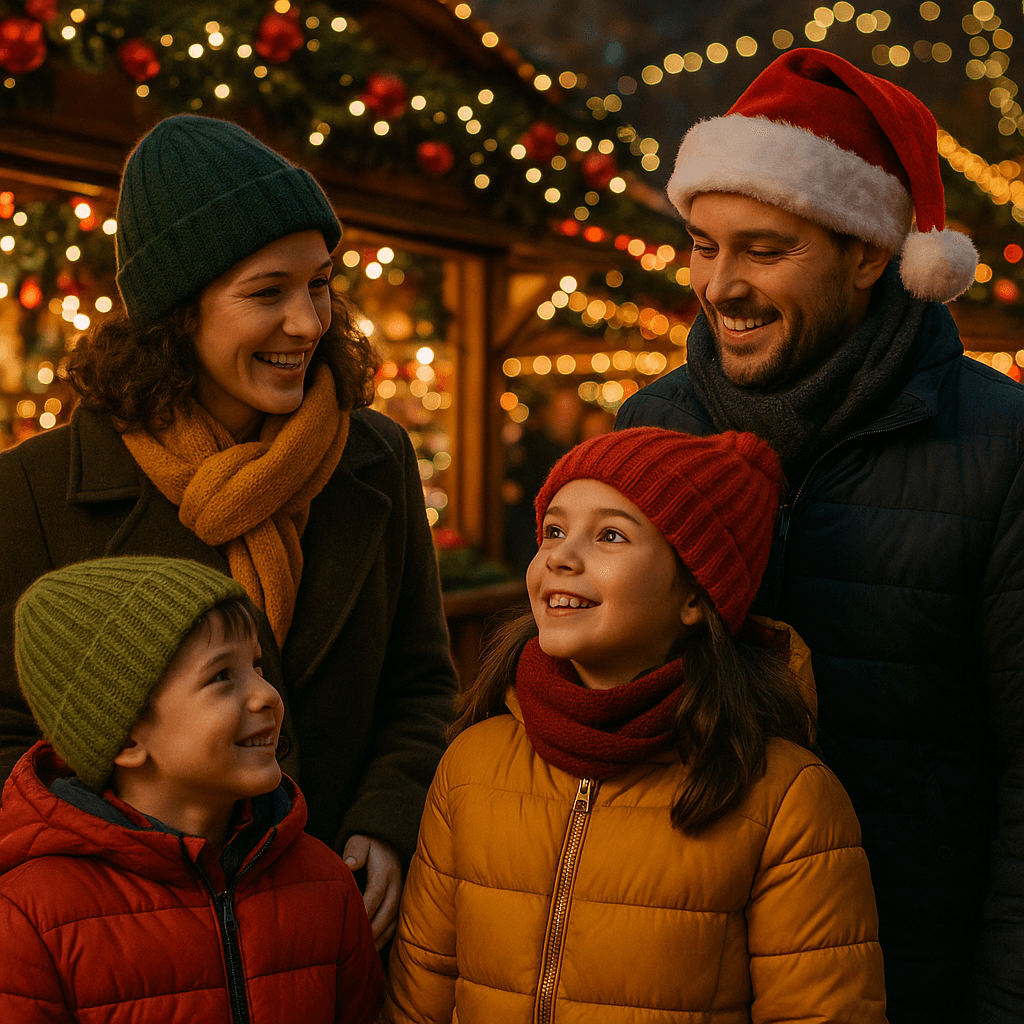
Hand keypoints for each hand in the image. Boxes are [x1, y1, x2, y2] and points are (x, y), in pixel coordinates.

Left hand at [343, 834, 402, 949]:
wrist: (386, 842)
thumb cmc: (367, 845)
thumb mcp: (360, 842)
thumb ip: (355, 852)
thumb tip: (349, 865)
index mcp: (385, 871)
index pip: (375, 894)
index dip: (365, 909)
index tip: (351, 923)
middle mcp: (396, 886)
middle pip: (386, 913)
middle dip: (371, 930)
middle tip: (354, 947)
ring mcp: (400, 897)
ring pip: (393, 923)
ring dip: (379, 939)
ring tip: (362, 955)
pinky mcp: (400, 905)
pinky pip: (396, 927)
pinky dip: (385, 940)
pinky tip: (372, 951)